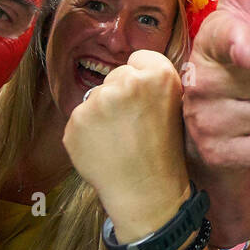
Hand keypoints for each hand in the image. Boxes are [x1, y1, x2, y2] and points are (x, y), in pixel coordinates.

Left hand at [63, 50, 188, 240]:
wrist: (146, 191)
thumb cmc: (164, 152)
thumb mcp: (174, 108)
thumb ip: (153, 84)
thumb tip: (131, 74)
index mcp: (158, 75)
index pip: (139, 58)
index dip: (142, 78)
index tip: (145, 99)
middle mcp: (126, 81)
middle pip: (115, 77)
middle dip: (120, 95)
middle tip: (132, 125)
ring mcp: (97, 101)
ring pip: (95, 97)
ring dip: (102, 114)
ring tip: (118, 140)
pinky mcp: (75, 121)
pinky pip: (80, 119)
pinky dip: (86, 133)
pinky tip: (102, 149)